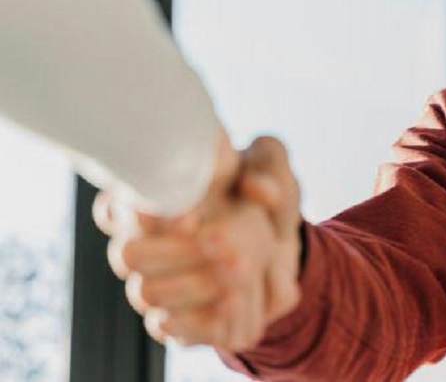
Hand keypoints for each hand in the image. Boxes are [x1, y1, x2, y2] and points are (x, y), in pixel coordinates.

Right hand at [94, 133, 302, 350]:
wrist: (282, 245)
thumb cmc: (261, 193)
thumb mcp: (272, 166)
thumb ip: (267, 166)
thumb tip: (260, 190)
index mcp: (155, 195)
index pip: (115, 205)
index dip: (143, 212)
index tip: (191, 218)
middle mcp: (142, 240)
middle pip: (127, 254)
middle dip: (176, 252)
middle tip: (222, 245)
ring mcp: (154, 282)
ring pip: (147, 292)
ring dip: (195, 284)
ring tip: (242, 270)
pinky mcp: (174, 319)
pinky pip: (170, 327)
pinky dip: (203, 318)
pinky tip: (234, 301)